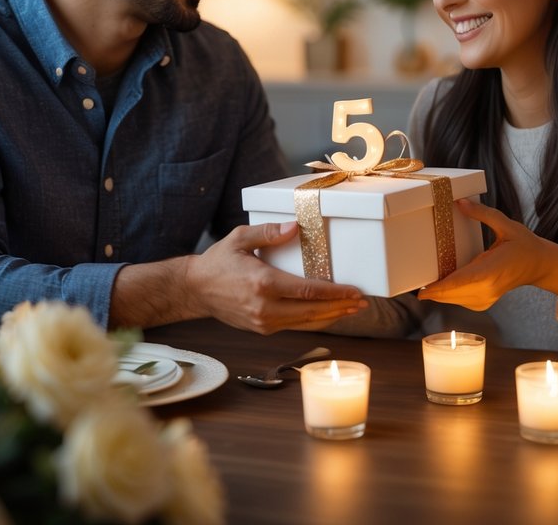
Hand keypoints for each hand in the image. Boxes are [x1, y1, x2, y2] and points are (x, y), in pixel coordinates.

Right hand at [186, 221, 368, 333]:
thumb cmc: (218, 261)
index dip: (334, 293)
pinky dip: (314, 321)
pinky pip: (295, 326)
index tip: (353, 291)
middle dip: (339, 307)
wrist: (196, 290)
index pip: (307, 291)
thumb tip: (296, 227)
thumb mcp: (241, 238)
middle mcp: (265, 307)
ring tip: (352, 310)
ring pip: (306, 323)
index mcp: (262, 283)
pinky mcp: (263, 329)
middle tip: (361, 302)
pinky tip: (328, 315)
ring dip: (331, 317)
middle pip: (312, 311)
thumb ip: (269, 232)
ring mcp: (264, 322)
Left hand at [417, 199, 557, 310]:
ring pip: (455, 300)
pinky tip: (441, 286)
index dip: (441, 288)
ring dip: (439, 293)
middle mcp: (488, 288)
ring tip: (424, 284)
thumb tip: (460, 203)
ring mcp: (487, 298)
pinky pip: (461, 300)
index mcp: (492, 270)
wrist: (540, 265)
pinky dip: (449, 294)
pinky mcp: (485, 302)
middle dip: (434, 291)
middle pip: (453, 293)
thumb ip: (483, 214)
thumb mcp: (507, 225)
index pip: (462, 282)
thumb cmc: (525, 244)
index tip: (422, 292)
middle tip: (414, 283)